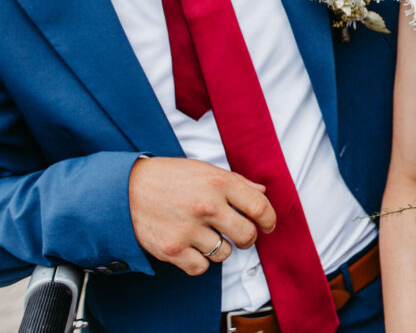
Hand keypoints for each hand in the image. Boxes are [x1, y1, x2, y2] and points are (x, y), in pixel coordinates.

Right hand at [128, 157, 275, 275]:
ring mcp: (189, 229)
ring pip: (225, 254)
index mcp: (219, 182)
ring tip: (207, 236)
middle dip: (248, 238)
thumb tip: (262, 191)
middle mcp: (207, 205)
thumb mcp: (204, 169)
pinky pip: (201, 267)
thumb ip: (236, 181)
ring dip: (221, 248)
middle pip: (247, 235)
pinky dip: (200, 261)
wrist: (124, 189)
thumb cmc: (168, 177)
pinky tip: (192, 247)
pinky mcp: (172, 249)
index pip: (259, 206)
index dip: (269, 219)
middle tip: (239, 235)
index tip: (268, 225)